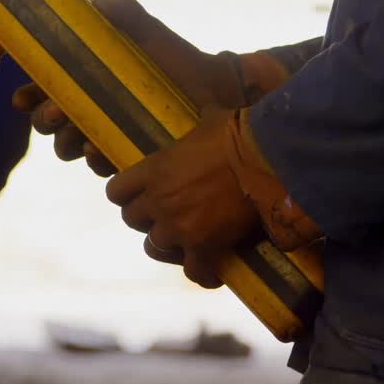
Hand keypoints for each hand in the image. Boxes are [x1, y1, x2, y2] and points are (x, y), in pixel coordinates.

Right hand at [11, 0, 245, 176]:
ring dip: (67, 143)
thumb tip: (97, 3)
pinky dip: (95, 158)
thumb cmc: (181, 62)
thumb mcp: (151, 35)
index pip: (47, 89)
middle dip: (46, 119)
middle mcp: (93, 110)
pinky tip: (100, 150)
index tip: (21, 98)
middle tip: (56, 114)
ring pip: (69, 148)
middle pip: (50, 122)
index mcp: (89, 81)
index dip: (29, 95)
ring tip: (81, 135)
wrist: (218, 93)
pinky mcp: (127, 159)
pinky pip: (100, 166)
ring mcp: (108, 136)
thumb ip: (125, 14)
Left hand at [106, 108, 259, 287]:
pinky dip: (203, 273)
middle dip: (148, 218)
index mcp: (154, 170)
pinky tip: (213, 271)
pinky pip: (194, 271)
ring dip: (170, 244)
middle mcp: (159, 201)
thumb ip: (198, 126)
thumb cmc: (238, 134)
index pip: (116, 192)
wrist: (266, 158)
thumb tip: (209, 110)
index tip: (140, 194)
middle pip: (133, 220)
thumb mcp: (208, 122)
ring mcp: (179, 227)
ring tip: (188, 241)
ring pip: (155, 247)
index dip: (127, 195)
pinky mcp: (205, 246)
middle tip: (168, 214)